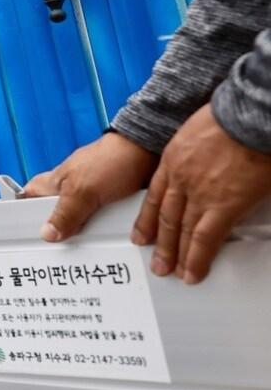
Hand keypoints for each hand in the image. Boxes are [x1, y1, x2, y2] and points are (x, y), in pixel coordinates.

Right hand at [24, 132, 156, 241]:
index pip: (27, 197)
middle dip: (63, 231)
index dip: (23, 213)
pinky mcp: (112, 202)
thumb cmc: (113, 159)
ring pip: (82, 223)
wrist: (150, 151)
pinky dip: (110, 228)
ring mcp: (91, 196)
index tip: (25, 232)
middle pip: (56, 217)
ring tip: (98, 241)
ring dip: (92, 231)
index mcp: (53, 183)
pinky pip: (105, 222)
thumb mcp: (83, 191)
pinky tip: (116, 234)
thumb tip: (47, 234)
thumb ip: (65, 214)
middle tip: (66, 243)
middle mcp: (70, 189)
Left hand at [131, 104, 270, 283]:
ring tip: (170, 272)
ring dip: (175, 255)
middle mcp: (180, 179)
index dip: (148, 218)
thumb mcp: (198, 131)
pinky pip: (205, 239)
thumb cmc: (231, 116)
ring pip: (181, 231)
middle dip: (159, 242)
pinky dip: (197, 259)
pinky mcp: (222, 206)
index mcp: (174, 160)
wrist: (246, 116)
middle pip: (166, 217)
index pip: (155, 196)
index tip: (143, 234)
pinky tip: (192, 273)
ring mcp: (199, 194)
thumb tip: (208, 162)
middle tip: (156, 261)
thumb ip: (197, 153)